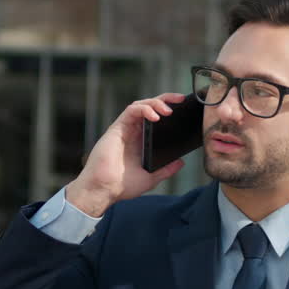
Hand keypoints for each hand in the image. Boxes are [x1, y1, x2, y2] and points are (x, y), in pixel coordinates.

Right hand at [64, 93, 187, 216]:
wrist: (104, 189)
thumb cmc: (122, 186)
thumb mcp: (151, 178)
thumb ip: (166, 170)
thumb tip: (180, 162)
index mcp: (141, 141)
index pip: (156, 118)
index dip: (168, 109)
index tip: (183, 108)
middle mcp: (133, 132)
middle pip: (150, 107)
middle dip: (166, 99)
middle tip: (181, 99)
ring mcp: (125, 128)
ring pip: (141, 105)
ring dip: (156, 103)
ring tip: (168, 111)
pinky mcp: (117, 128)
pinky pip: (131, 110)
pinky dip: (144, 109)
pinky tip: (155, 117)